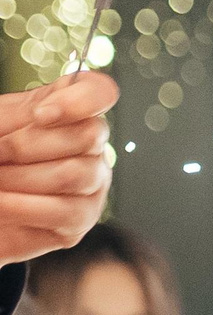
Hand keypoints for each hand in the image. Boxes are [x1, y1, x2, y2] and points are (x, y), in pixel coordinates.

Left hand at [0, 72, 117, 266]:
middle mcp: (89, 148)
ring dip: (20, 177)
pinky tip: (0, 203)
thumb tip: (41, 119)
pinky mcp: (79, 221)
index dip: (80, 100)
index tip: (40, 114)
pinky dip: (22, 206)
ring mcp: (90, 186)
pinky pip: (65, 213)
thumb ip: (19, 118)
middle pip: (89, 136)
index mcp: (67, 112)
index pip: (99, 92)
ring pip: (75, 175)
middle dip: (28, 145)